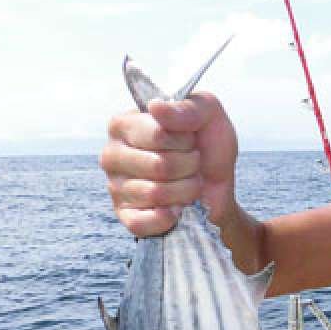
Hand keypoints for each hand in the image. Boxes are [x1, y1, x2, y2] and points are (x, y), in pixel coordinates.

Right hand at [99, 92, 238, 237]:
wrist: (218, 184)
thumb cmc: (208, 145)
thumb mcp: (209, 115)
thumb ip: (188, 107)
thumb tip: (156, 107)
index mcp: (124, 124)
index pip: (158, 135)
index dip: (184, 141)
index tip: (190, 139)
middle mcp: (112, 154)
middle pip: (159, 166)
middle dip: (188, 167)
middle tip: (192, 163)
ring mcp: (115, 186)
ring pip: (156, 194)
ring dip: (185, 191)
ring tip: (187, 182)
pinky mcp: (124, 216)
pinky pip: (142, 222)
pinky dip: (169, 217)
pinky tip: (176, 208)